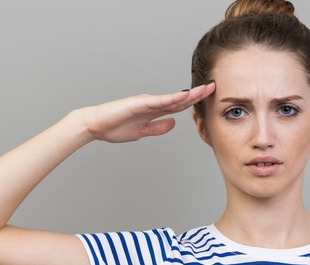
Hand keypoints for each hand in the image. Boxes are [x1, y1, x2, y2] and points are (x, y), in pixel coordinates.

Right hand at [80, 82, 215, 142]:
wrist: (95, 125)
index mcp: (154, 110)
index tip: (209, 98)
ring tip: (205, 89)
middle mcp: (152, 103)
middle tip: (215, 87)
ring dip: (189, 94)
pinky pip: (158, 101)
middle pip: (180, 98)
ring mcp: (146, 102)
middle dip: (198, 94)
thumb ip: (157, 128)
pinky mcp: (138, 104)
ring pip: (172, 98)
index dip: (194, 101)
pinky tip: (182, 97)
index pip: (179, 105)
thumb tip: (173, 124)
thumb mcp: (142, 132)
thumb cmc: (114, 127)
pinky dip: (171, 99)